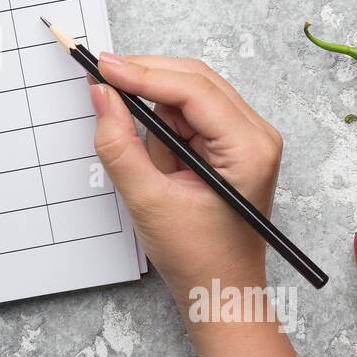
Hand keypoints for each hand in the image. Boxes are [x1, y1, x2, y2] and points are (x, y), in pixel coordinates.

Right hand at [89, 55, 282, 308]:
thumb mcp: (147, 200)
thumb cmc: (198, 256)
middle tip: (100, 78)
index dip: (142, 73)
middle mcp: (256, 135)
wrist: (220, 290)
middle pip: (194, 80)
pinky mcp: (231, 144)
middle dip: (145, 79)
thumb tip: (101, 95)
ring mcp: (246, 138)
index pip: (192, 90)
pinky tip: (160, 163)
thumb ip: (119, 144)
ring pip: (188, 95)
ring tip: (149, 161)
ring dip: (156, 111)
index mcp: (249, 149)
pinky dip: (164, 127)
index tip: (101, 67)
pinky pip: (189, 116)